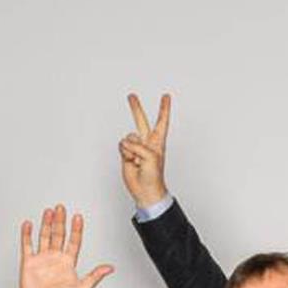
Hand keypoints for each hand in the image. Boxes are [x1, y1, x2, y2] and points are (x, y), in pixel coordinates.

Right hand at [18, 205, 113, 287]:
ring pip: (44, 236)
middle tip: (61, 208)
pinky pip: (27, 245)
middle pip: (59, 234)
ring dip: (46, 224)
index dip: (76, 229)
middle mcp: (55, 258)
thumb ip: (95, 276)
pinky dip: (27, 234)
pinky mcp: (29, 262)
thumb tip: (110, 268)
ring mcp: (42, 259)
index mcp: (68, 262)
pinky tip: (29, 224)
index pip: (73, 241)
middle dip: (60, 221)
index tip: (78, 217)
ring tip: (49, 212)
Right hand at [118, 92, 170, 207]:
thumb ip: (139, 146)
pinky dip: (125, 153)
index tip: (166, 96)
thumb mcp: (151, 158)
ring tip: (137, 161)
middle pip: (140, 121)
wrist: (145, 191)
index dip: (163, 108)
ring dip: (131, 149)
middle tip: (131, 96)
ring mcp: (136, 147)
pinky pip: (122, 145)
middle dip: (136, 108)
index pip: (161, 121)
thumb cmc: (153, 176)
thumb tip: (127, 142)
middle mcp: (146, 142)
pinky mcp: (126, 153)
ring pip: (128, 137)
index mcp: (158, 141)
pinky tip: (131, 162)